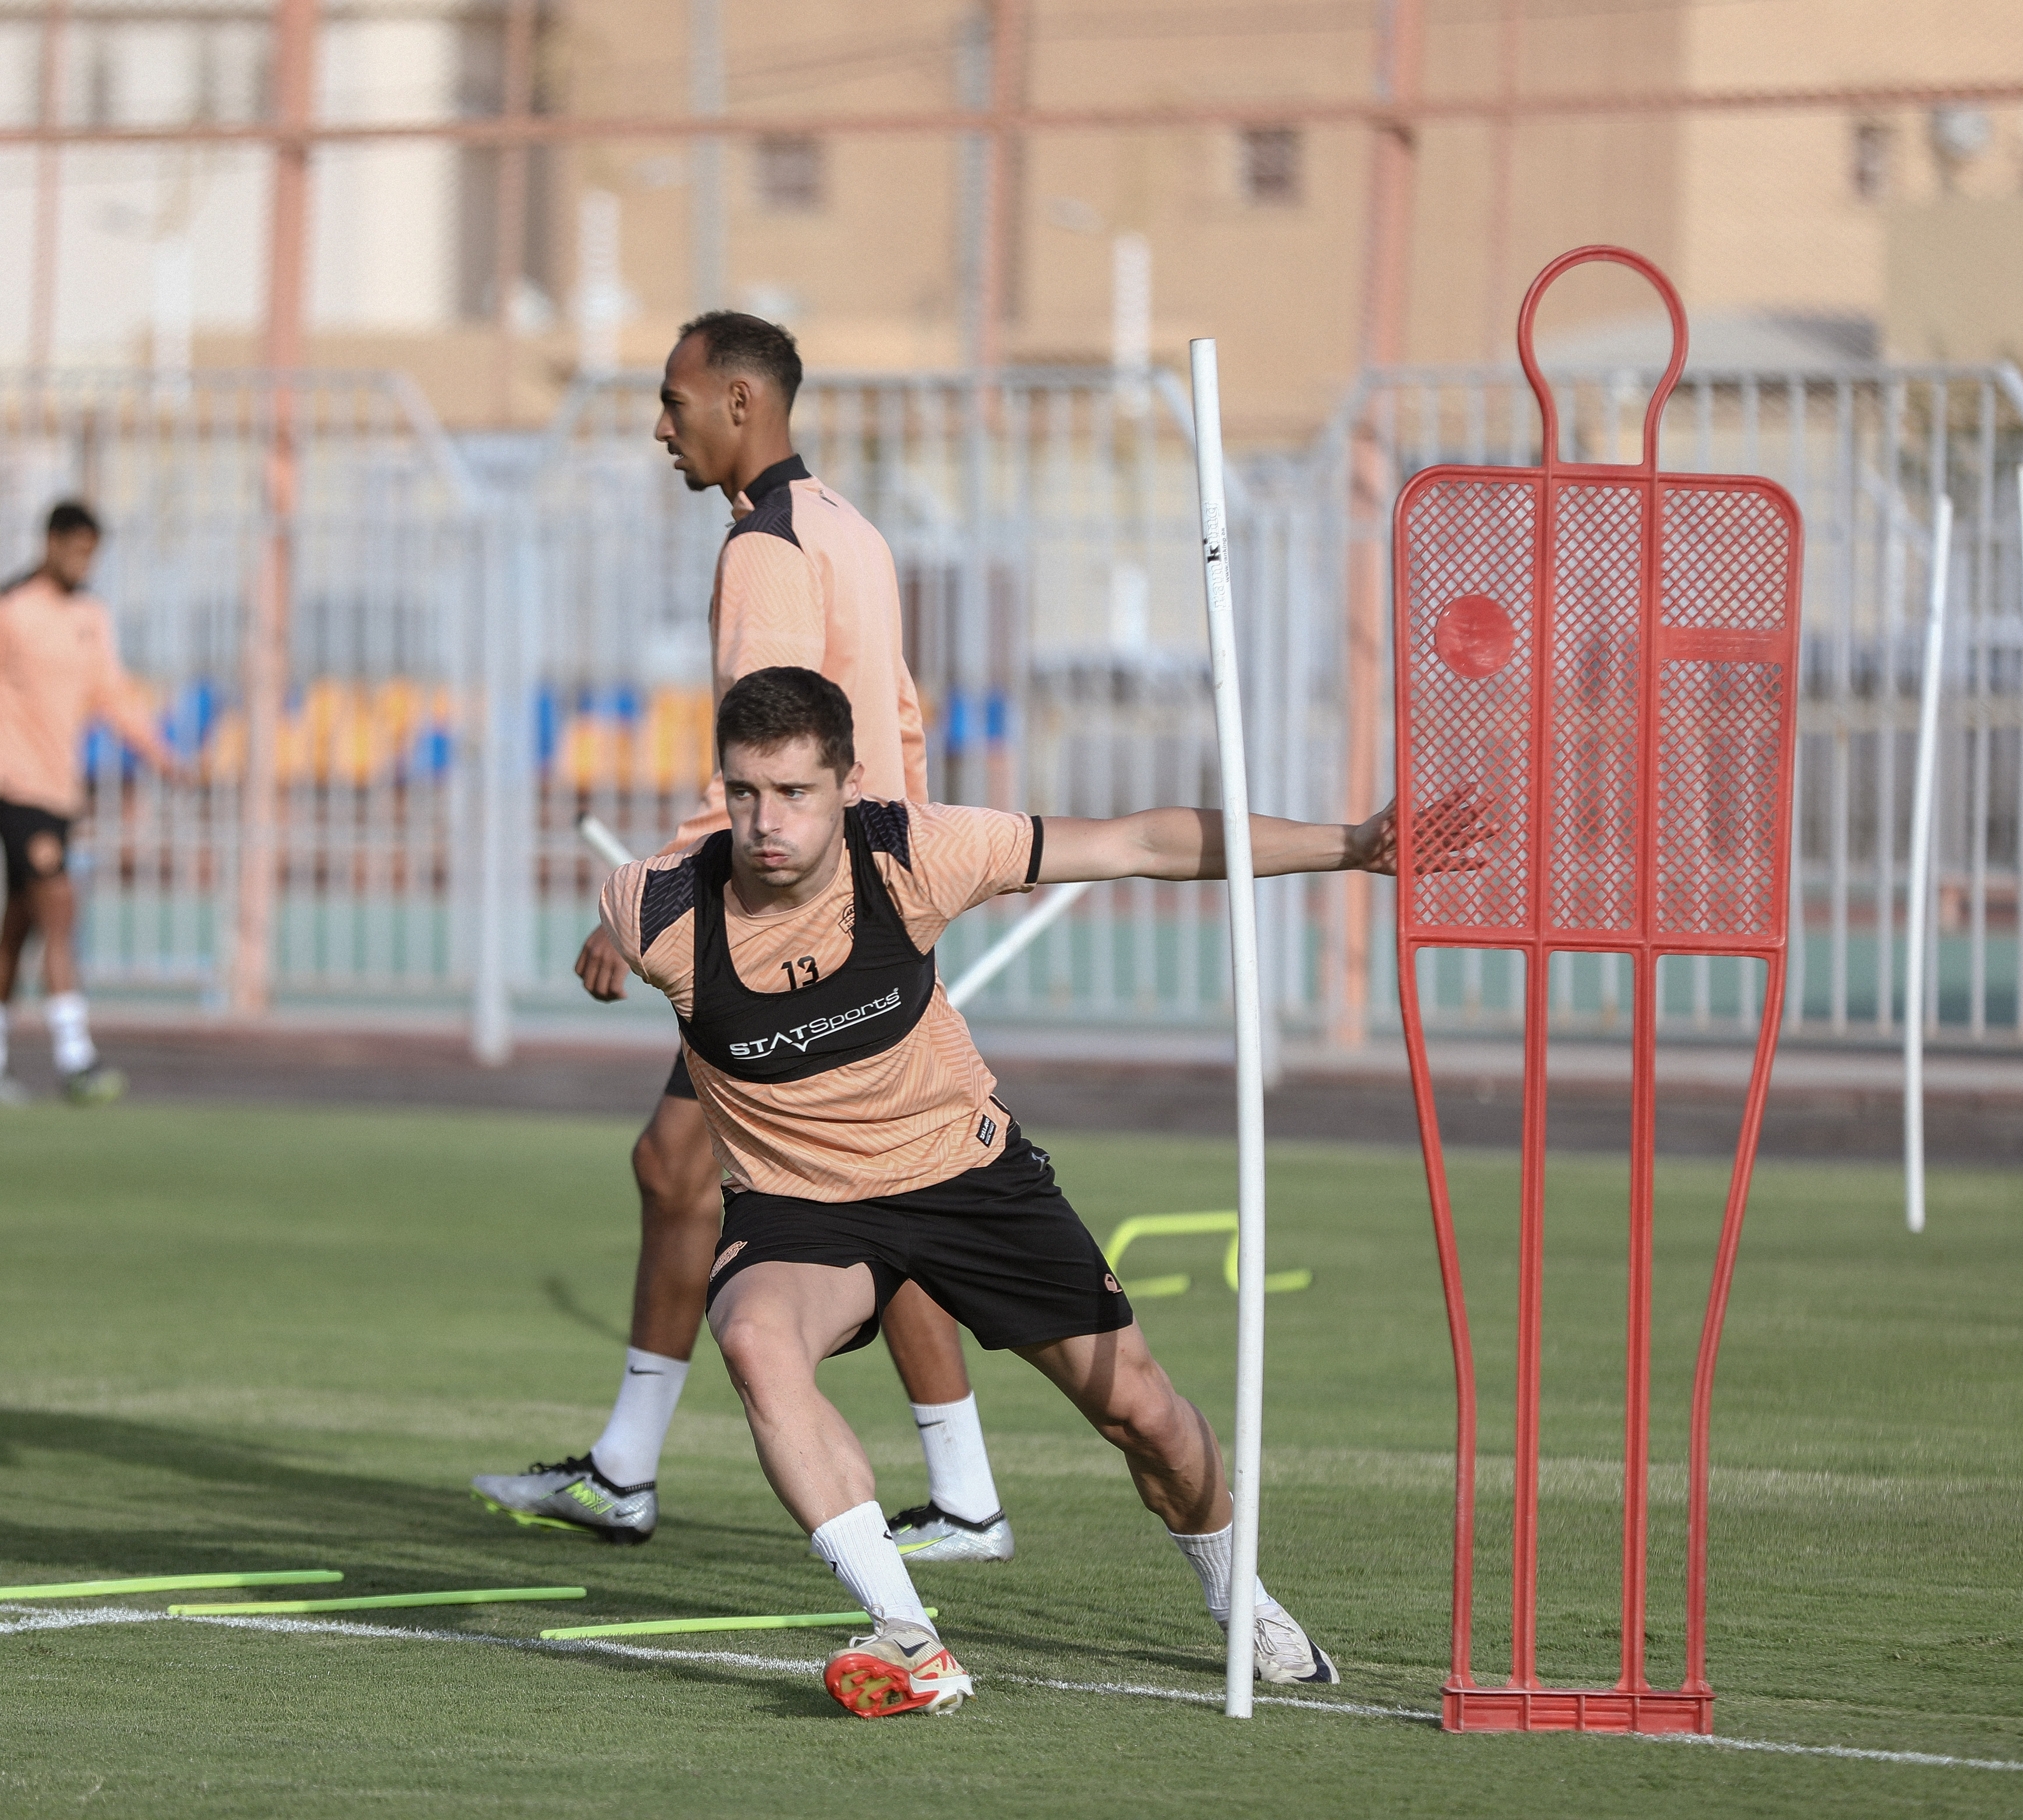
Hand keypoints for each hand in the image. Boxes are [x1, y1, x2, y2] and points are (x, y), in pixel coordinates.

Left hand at [575, 924, 628, 1001]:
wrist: (635, 912)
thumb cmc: (626, 923)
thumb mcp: (610, 931)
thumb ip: (607, 944)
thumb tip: (614, 957)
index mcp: (589, 946)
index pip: (579, 972)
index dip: (588, 980)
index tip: (602, 981)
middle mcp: (594, 954)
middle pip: (588, 985)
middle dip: (598, 994)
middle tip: (610, 995)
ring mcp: (605, 960)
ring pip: (600, 990)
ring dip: (608, 997)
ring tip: (619, 996)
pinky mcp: (619, 964)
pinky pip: (614, 988)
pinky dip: (618, 995)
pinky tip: (624, 995)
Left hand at [1346, 786, 1498, 875]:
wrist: (1362, 853)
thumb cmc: (1370, 832)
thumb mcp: (1382, 820)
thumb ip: (1393, 810)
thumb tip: (1401, 795)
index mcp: (1419, 818)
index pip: (1442, 806)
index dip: (1457, 796)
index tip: (1472, 784)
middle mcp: (1428, 831)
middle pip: (1456, 821)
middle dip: (1474, 811)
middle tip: (1492, 800)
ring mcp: (1430, 848)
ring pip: (1459, 840)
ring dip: (1476, 834)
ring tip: (1496, 827)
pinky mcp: (1427, 865)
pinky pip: (1450, 864)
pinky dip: (1465, 863)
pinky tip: (1482, 861)